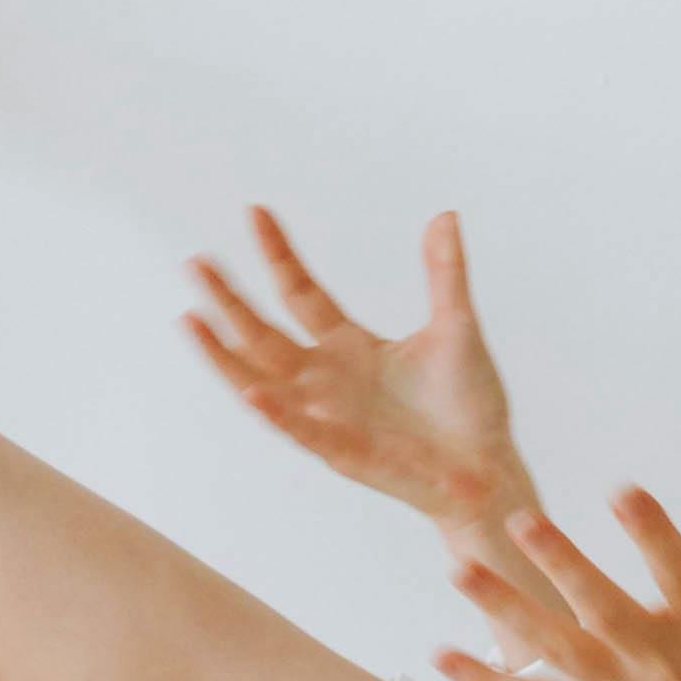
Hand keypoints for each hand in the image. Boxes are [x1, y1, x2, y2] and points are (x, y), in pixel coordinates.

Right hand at [183, 205, 526, 555]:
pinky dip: (275, 411)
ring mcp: (329, 416)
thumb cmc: (470, 404)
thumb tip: (444, 215)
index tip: (255, 212)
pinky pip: (301, 430)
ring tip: (191, 318)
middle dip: (230, 300)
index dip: (278, 254)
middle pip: (265, 333)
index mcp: (350, 347)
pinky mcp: (343, 453)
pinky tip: (249, 388)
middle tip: (196, 261)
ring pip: (262, 381)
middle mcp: (328, 379)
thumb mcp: (457, 327)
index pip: (301, 293)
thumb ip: (445, 274)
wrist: (489, 468)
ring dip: (225, 354)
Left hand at [438, 479, 680, 680]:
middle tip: (519, 518)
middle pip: (603, 604)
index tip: (621, 491)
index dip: (650, 529)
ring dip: (505, 608)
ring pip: (555, 646)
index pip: (676, 566)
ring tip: (459, 570)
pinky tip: (441, 655)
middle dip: (561, 563)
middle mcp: (660, 657)